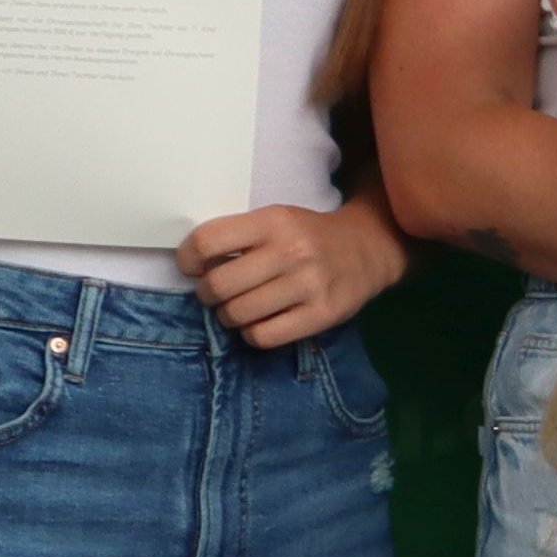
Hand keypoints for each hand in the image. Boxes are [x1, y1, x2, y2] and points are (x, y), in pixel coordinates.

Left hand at [178, 201, 404, 349]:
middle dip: (207, 293)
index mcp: (274, 221)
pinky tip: (260, 322)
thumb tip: (192, 265)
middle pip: (218, 285)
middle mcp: (291, 251)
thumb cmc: (308, 235)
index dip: (188, 259)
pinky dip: (252, 334)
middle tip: (216, 292)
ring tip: (239, 308)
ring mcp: (309, 285)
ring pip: (238, 315)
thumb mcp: (276, 220)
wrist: (368, 248)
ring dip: (228, 316)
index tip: (192, 267)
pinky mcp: (322, 315)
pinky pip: (263, 336)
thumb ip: (238, 236)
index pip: (208, 241)